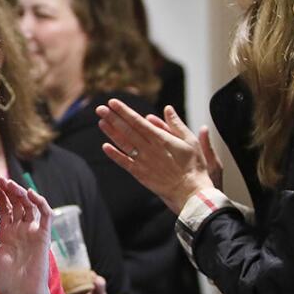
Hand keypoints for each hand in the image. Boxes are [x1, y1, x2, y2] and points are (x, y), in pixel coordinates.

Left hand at [0, 178, 58, 293]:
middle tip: (1, 180)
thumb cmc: (6, 280)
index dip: (0, 196)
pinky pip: (46, 216)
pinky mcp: (44, 237)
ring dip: (22, 194)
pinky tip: (31, 195)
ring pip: (30, 206)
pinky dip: (40, 203)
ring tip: (12, 185)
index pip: (5, 209)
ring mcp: (33, 233)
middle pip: (17, 204)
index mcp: (8, 233)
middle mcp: (21, 230)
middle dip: (9, 191)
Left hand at [96, 101, 216, 214]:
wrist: (190, 191)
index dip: (124, 111)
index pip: (138, 121)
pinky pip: (125, 163)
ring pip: (124, 144)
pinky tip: (105, 146)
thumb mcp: (190, 140)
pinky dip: (114, 154)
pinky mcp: (141, 174)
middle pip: (127, 130)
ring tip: (101, 122)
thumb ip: (176, 124)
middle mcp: (149, 148)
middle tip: (100, 108)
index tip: (113, 102)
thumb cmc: (193, 165)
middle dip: (113, 118)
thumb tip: (167, 108)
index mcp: (161, 138)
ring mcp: (143, 161)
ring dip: (111, 133)